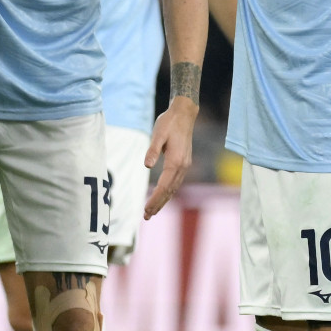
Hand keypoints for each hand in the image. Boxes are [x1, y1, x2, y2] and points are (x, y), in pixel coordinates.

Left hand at [143, 97, 197, 218]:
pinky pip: (176, 182)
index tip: (145, 209)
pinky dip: (168, 192)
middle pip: (169, 191)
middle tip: (146, 216)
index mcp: (175, 161)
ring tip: (152, 211)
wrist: (184, 114)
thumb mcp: (158, 133)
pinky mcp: (184, 163)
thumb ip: (152, 150)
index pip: (164, 186)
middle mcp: (182, 166)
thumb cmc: (168, 122)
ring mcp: (185, 165)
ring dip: (163, 200)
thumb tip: (147, 166)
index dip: (154, 199)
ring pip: (174, 188)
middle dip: (158, 204)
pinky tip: (163, 196)